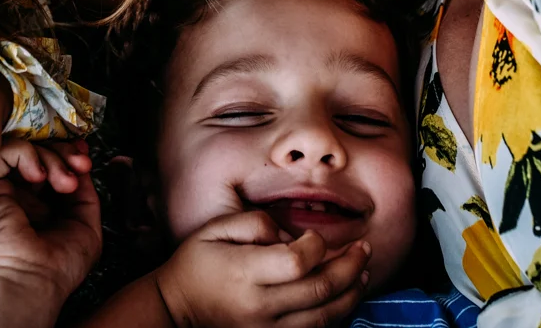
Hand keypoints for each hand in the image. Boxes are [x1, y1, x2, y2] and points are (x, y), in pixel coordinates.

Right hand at [0, 138, 102, 310]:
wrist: (28, 284)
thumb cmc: (56, 270)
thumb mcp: (86, 230)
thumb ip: (86, 197)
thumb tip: (83, 169)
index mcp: (40, 208)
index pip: (53, 167)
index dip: (69, 155)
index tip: (85, 158)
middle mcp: (21, 197)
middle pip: (42, 153)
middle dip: (66, 153)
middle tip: (81, 164)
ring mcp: (4, 190)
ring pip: (27, 149)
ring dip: (53, 158)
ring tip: (65, 183)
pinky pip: (6, 150)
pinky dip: (28, 154)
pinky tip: (39, 177)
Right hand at [155, 210, 369, 327]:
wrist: (175, 309)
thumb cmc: (195, 264)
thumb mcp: (215, 229)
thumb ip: (255, 222)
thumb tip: (290, 236)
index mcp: (245, 272)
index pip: (298, 262)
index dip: (318, 245)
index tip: (316, 237)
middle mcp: (260, 306)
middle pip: (320, 289)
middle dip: (350, 266)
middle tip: (365, 248)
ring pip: (324, 318)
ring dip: (351, 294)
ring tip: (363, 272)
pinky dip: (334, 316)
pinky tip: (343, 297)